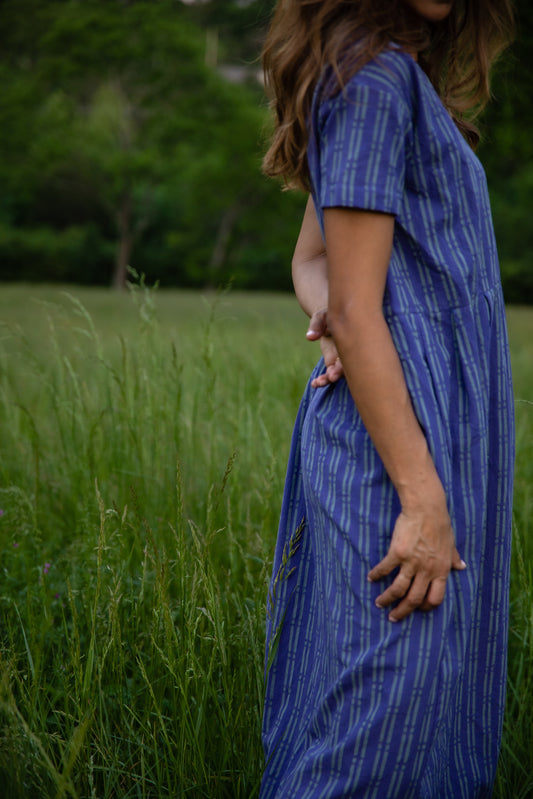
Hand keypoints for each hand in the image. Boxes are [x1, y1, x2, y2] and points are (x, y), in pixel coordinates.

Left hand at [306, 308, 343, 387]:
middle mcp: (346, 351)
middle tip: (329, 379)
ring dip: (328, 379)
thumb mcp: (322, 315)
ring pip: (337, 372)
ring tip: (317, 383)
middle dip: (337, 374)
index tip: (334, 374)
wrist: (330, 316)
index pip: (349, 354)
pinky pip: (329, 372)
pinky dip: (323, 379)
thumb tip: (309, 337)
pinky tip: (314, 384)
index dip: (343, 365)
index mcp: (348, 339)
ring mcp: (340, 357)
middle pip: (345, 366)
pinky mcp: (333, 360)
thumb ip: (316, 325)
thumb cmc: (329, 313)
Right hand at [367, 479, 465, 621]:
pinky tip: (371, 578)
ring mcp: (411, 563)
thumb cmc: (440, 524)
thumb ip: (454, 558)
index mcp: (441, 571)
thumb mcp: (451, 544)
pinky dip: (377, 575)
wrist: (426, 508)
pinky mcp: (397, 553)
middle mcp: (426, 571)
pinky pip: (385, 569)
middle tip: (393, 617)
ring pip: (398, 589)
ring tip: (379, 603)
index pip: (435, 599)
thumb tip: (462, 567)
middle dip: (402, 612)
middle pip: (413, 599)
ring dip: (387, 599)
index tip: (416, 609)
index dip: (424, 607)